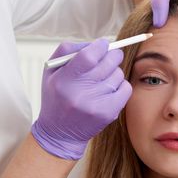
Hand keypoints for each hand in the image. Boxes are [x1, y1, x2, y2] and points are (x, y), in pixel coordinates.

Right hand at [31, 39, 131, 159]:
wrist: (60, 134)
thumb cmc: (56, 97)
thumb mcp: (51, 72)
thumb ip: (69, 51)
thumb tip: (96, 43)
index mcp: (63, 80)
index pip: (88, 56)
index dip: (100, 46)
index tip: (102, 44)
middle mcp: (79, 94)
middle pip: (108, 63)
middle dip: (112, 55)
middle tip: (110, 55)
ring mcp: (95, 105)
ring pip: (118, 74)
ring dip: (114, 72)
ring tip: (103, 79)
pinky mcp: (108, 113)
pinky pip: (126, 88)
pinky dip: (121, 85)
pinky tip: (110, 89)